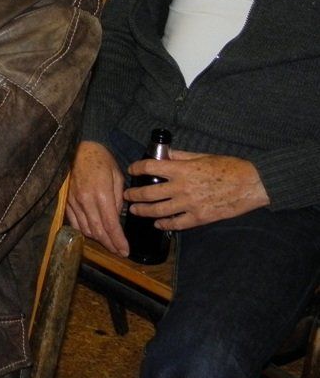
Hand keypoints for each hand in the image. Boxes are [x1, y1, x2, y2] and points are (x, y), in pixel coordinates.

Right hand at [66, 140, 128, 255]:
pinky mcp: (66, 201)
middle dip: (110, 244)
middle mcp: (85, 201)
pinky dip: (84, 231)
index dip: (118, 241)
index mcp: (101, 194)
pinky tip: (92, 233)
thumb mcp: (117, 176)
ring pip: (85, 229)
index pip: (111, 224)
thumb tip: (117, 216)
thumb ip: (117, 198)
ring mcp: (74, 202)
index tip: (125, 251)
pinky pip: (74, 223)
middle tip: (119, 252)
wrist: (78, 149)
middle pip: (98, 231)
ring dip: (98, 239)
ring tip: (108, 243)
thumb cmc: (100, 160)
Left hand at [124, 149, 269, 230]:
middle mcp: (182, 188)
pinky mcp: (200, 218)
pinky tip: (158, 224)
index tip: (131, 169)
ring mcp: (190, 204)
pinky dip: (165, 224)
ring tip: (135, 210)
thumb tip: (163, 154)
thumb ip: (180, 156)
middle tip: (126, 195)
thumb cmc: (228, 166)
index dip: (137, 168)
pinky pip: (177, 224)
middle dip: (134, 195)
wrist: (251, 184)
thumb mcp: (201, 156)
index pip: (150, 167)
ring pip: (159, 211)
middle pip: (149, 193)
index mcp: (181, 169)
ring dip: (144, 211)